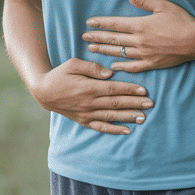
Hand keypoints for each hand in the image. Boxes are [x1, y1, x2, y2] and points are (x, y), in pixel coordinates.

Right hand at [31, 58, 153, 134]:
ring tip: (143, 117)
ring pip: (111, 116)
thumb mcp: (73, 64)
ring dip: (128, 117)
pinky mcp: (84, 121)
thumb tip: (109, 74)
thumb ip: (92, 67)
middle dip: (135, 103)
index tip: (144, 90)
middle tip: (151, 104)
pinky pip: (101, 126)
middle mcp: (89, 102)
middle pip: (116, 103)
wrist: (44, 92)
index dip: (130, 90)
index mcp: (88, 87)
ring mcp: (86, 113)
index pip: (114, 89)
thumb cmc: (60, 74)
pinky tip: (127, 130)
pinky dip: (114, 129)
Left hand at [83, 0, 194, 72]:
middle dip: (97, 37)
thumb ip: (144, 1)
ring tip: (92, 49)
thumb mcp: (163, 6)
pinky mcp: (152, 63)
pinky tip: (112, 66)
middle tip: (84, 37)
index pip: (115, 24)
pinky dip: (122, 66)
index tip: (89, 23)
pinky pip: (133, 66)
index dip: (101, 24)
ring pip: (120, 52)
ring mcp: (144, 53)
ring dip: (105, 50)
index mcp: (140, 25)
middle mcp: (139, 41)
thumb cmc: (181, 21)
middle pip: (114, 39)